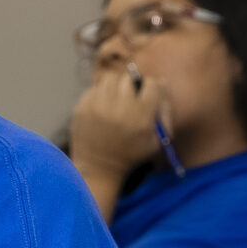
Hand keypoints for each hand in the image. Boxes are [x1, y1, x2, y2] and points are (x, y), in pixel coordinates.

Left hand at [69, 67, 167, 183]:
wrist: (98, 168)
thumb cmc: (131, 155)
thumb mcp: (156, 140)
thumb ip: (164, 112)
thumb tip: (162, 83)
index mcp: (141, 114)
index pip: (151, 84)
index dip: (151, 88)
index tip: (148, 94)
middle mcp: (119, 106)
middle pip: (128, 78)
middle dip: (132, 86)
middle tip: (130, 97)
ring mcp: (98, 105)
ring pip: (109, 80)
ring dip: (114, 88)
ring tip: (115, 101)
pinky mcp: (82, 107)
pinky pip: (93, 90)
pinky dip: (99, 96)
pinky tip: (102, 109)